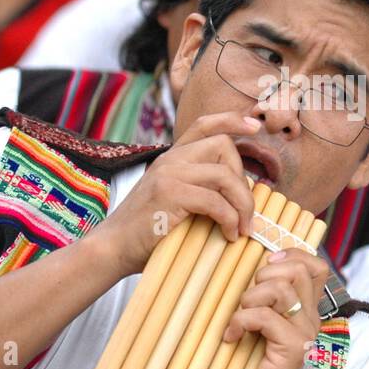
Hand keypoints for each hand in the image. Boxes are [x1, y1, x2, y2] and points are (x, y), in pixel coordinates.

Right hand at [98, 112, 259, 280]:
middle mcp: (170, 159)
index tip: (255, 127)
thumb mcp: (172, 200)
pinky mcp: (169, 194)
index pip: (204, 125)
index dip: (231, 120)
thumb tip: (239, 194)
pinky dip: (230, 219)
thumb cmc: (147, 231)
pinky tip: (229, 235)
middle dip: (244, 179)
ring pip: (225, 175)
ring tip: (243, 227)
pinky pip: (215, 201)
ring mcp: (169, 174)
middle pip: (223, 146)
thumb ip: (197, 188)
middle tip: (245, 210)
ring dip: (242, 204)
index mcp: (172, 157)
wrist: (113, 248)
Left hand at [223, 248, 327, 368]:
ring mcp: (304, 332)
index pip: (314, 265)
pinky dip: (241, 320)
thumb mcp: (255, 321)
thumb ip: (261, 295)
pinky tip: (231, 336)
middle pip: (298, 270)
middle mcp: (310, 317)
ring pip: (282, 289)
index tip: (264, 267)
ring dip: (250, 297)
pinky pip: (265, 316)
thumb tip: (248, 264)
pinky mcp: (293, 347)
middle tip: (246, 300)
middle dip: (264, 276)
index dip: (291, 255)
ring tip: (238, 318)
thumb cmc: (247, 363)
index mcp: (305, 308)